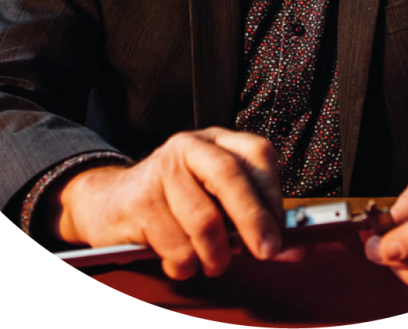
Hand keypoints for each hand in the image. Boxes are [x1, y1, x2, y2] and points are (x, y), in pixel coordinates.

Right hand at [54, 127, 284, 279]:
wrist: (111, 203)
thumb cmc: (175, 203)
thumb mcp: (219, 203)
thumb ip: (257, 221)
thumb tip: (296, 248)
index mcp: (217, 141)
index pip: (258, 154)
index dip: (274, 194)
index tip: (282, 231)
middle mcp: (190, 146)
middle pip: (230, 175)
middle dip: (253, 220)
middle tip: (267, 251)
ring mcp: (161, 169)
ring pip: (204, 219)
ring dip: (215, 255)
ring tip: (214, 263)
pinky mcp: (139, 200)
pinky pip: (176, 246)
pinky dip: (186, 265)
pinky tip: (182, 261)